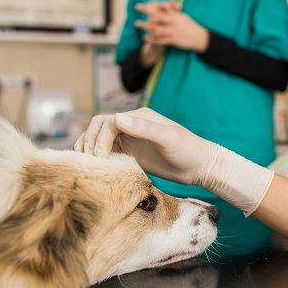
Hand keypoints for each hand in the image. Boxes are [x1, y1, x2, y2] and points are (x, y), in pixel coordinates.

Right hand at [74, 108, 272, 214]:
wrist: (199, 167)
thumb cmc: (188, 150)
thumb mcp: (168, 138)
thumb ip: (144, 128)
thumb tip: (117, 117)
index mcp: (139, 117)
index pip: (108, 122)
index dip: (100, 138)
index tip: (100, 157)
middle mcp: (132, 125)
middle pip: (99, 127)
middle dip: (90, 142)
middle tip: (91, 163)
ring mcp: (130, 139)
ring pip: (100, 138)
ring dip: (90, 148)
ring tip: (88, 165)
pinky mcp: (130, 153)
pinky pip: (108, 152)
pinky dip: (98, 159)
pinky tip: (96, 170)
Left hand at [135, 2, 209, 52]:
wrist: (199, 38)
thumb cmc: (190, 26)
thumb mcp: (182, 16)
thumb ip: (173, 12)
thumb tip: (164, 6)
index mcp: (176, 15)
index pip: (161, 8)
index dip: (150, 6)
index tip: (141, 5)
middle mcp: (174, 22)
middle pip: (157, 17)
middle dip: (146, 15)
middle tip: (137, 13)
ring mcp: (173, 32)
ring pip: (157, 29)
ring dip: (146, 27)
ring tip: (138, 24)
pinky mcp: (173, 40)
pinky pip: (160, 40)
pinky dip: (151, 39)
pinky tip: (145, 37)